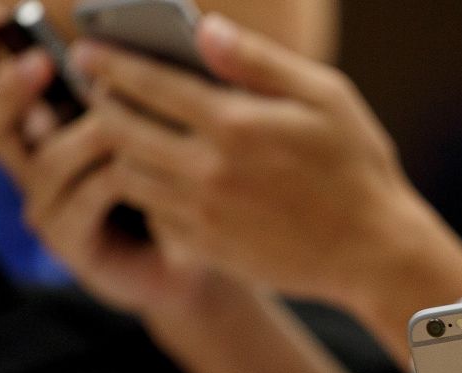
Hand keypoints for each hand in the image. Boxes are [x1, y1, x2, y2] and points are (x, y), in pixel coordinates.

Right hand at [0, 2, 211, 315]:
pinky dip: (112, 180)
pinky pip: (83, 201)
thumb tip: (126, 56)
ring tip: (121, 122)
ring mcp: (49, 205)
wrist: (199, 259)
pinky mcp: (71, 242)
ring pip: (47, 159)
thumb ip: (135, 91)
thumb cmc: (181, 185)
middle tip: (41, 62)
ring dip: (86, 135)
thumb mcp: (159, 129)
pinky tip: (142, 171)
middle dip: (11, 86)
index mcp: (48, 127)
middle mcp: (37, 165)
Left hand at [68, 14, 461, 312]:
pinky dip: (143, 191)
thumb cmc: (357, 168)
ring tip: (118, 134)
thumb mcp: (327, 98)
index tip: (87, 52)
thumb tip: (205, 30)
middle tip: (95, 92)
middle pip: (122, 129)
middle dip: (100, 104)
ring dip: (115, 150)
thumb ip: (260, 62)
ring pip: (129, 173)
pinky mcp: (207, 246)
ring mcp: (204, 213)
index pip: (149, 83)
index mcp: (237, 123)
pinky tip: (154, 178)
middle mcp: (210, 169)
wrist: (374, 252)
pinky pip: (152, 213)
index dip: (110, 63)